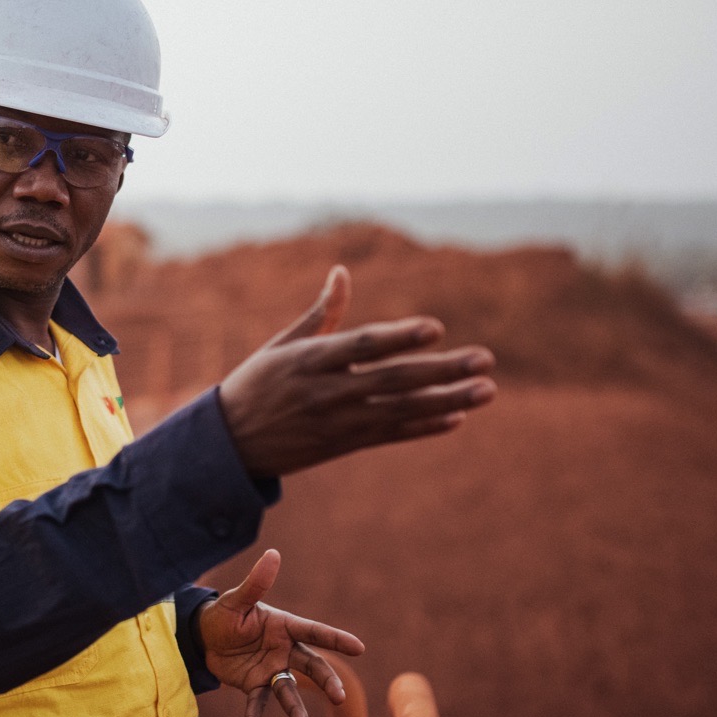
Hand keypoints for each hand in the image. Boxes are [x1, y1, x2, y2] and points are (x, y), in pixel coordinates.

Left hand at [198, 548, 364, 716]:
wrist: (203, 636)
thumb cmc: (224, 613)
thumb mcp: (236, 599)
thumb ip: (256, 583)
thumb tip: (273, 553)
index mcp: (284, 626)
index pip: (314, 632)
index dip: (335, 639)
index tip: (359, 648)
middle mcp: (284, 650)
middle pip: (311, 666)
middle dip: (326, 681)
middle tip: (339, 697)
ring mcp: (271, 670)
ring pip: (289, 692)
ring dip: (295, 711)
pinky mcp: (254, 686)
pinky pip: (257, 705)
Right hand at [217, 265, 496, 478]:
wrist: (230, 444)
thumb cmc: (257, 383)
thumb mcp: (282, 346)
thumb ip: (322, 314)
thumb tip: (342, 272)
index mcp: (309, 360)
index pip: (363, 346)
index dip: (400, 337)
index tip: (436, 329)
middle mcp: (327, 392)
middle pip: (394, 379)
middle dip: (442, 370)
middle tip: (485, 359)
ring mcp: (338, 422)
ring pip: (402, 410)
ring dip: (448, 400)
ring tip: (487, 389)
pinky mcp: (344, 444)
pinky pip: (392, 434)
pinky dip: (424, 427)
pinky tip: (457, 417)